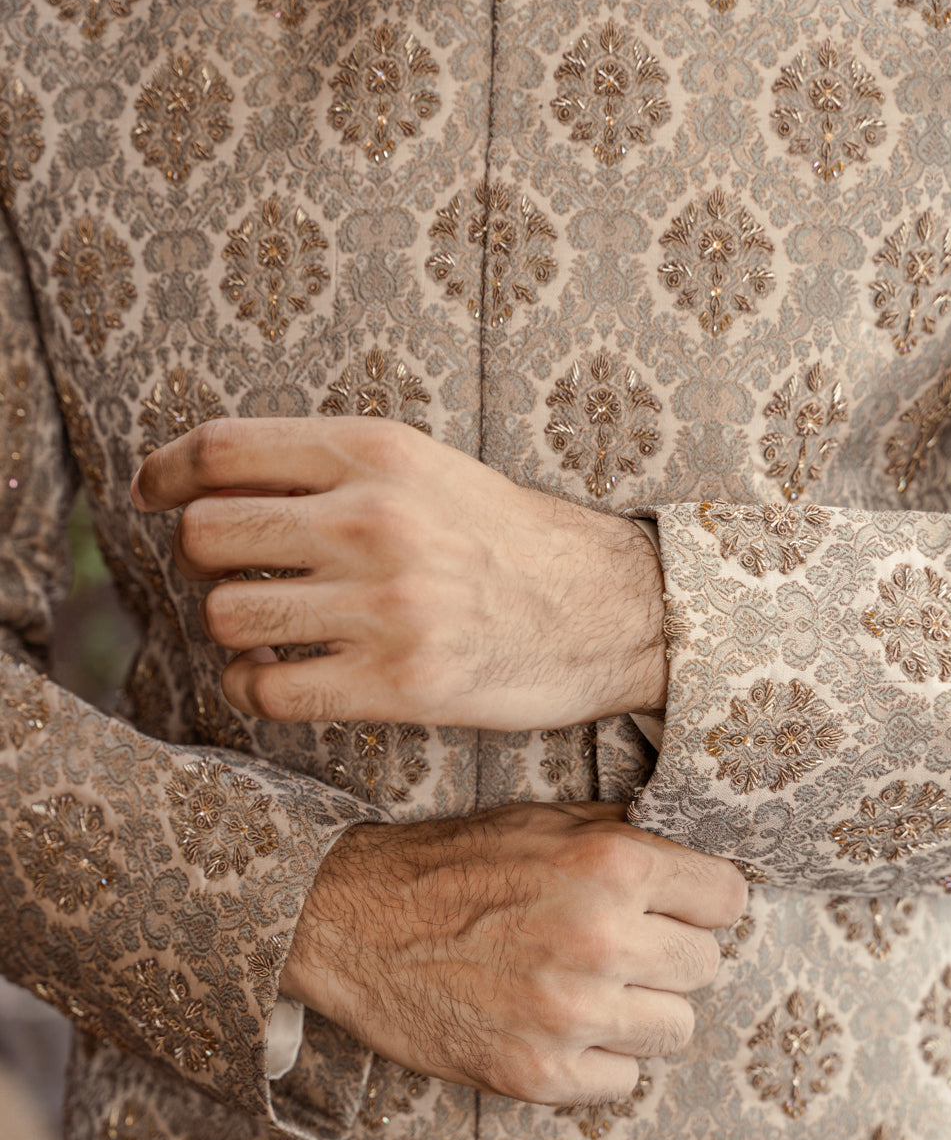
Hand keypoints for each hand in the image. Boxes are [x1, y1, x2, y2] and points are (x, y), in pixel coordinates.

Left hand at [131, 416, 667, 728]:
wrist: (611, 607)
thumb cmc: (509, 539)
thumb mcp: (426, 469)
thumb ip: (330, 469)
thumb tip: (209, 487)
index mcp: (379, 452)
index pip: (223, 449)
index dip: (165, 472)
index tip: (149, 494)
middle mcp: (375, 521)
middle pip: (206, 535)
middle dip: (199, 561)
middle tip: (229, 575)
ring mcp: (386, 606)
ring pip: (227, 617)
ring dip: (229, 631)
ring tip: (263, 631)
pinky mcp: (399, 684)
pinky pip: (267, 690)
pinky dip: (250, 689)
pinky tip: (274, 678)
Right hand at [282, 802, 744, 1103]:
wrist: (351, 923)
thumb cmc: (451, 866)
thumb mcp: (542, 822)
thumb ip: (625, 834)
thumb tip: (696, 853)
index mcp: (609, 863)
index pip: (727, 898)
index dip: (700, 900)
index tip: (677, 906)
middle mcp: (600, 938)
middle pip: (705, 965)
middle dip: (669, 953)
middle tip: (621, 946)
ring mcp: (571, 1014)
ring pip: (675, 1028)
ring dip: (640, 1010)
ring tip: (590, 988)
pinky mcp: (539, 1075)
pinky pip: (623, 1080)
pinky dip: (599, 1059)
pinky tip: (558, 1026)